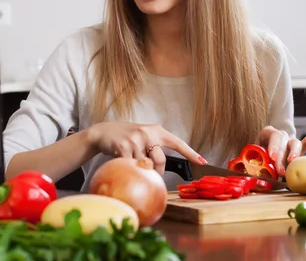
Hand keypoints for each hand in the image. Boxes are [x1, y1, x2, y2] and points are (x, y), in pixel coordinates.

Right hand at [88, 122, 206, 174]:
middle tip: (151, 175)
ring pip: (145, 165)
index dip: (190, 153)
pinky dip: (128, 169)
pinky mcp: (124, 146)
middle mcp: (147, 132)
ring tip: (132, 165)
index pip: (177, 142)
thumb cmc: (125, 137)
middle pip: (160, 160)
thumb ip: (154, 148)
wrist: (102, 132)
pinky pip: (131, 165)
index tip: (203, 162)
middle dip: (157, 171)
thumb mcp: (143, 137)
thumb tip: (160, 170)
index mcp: (156, 130)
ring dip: (140, 169)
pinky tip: (122, 164)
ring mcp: (136, 138)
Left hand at [256, 126, 305, 176]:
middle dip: (281, 157)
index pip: (273, 136)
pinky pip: (304, 145)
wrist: (269, 147)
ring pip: (295, 143)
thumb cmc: (260, 152)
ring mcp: (291, 140)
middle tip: (280, 171)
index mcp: (268, 133)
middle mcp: (281, 135)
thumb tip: (251, 171)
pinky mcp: (299, 148)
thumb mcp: (255, 152)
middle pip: (283, 142)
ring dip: (294, 153)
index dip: (273, 146)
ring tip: (292, 162)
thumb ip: (256, 159)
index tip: (272, 158)